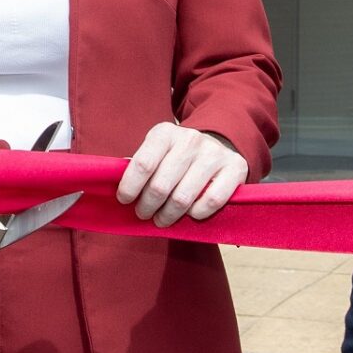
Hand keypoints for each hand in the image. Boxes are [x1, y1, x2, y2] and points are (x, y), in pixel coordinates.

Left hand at [116, 121, 247, 226]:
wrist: (219, 143)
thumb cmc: (178, 155)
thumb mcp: (157, 151)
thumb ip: (140, 165)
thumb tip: (118, 183)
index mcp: (165, 133)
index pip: (142, 164)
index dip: (130, 188)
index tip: (125, 201)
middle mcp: (190, 140)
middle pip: (160, 186)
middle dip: (147, 207)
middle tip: (144, 214)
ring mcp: (214, 154)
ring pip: (183, 198)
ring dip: (168, 215)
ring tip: (162, 219)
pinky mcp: (235, 169)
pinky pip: (211, 202)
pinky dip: (196, 214)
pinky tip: (190, 214)